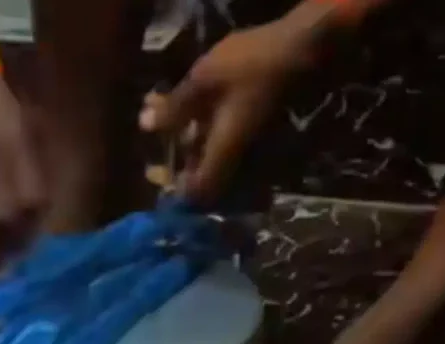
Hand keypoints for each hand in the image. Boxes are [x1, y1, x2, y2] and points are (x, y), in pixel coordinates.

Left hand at [139, 17, 316, 201]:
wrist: (300, 51)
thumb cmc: (250, 65)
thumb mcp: (203, 81)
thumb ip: (174, 107)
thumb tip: (144, 126)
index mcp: (224, 151)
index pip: (198, 190)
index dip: (177, 190)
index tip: (158, 177)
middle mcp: (238, 157)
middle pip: (205, 178)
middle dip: (179, 165)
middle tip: (157, 145)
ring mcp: (249, 147)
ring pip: (213, 158)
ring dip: (189, 144)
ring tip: (166, 115)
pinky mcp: (254, 133)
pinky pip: (224, 144)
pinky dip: (205, 133)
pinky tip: (190, 111)